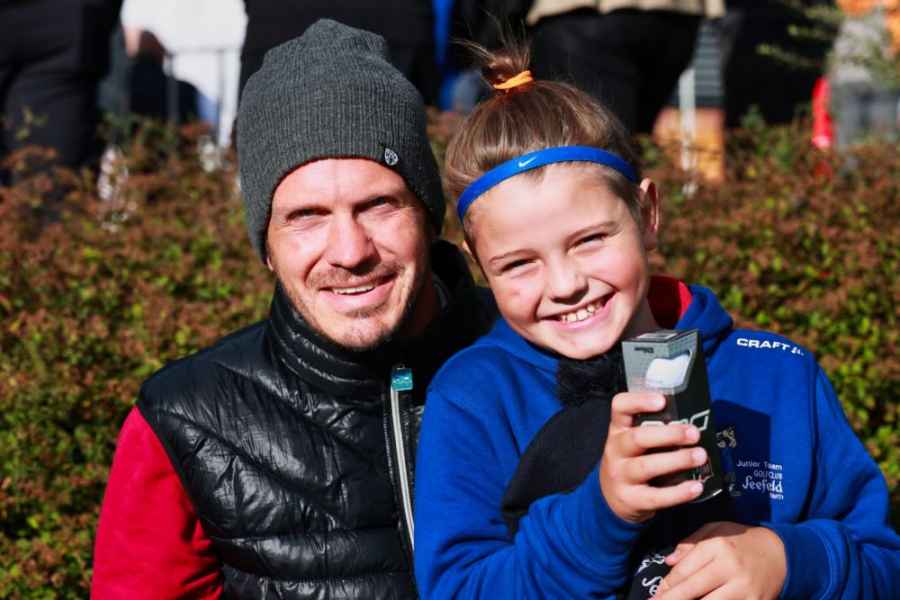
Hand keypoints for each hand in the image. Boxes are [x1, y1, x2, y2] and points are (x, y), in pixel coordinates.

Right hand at [599, 392, 706, 522]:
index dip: (639, 401)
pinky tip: (697, 486)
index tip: (662, 400)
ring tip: (700, 456)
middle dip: (668, 434)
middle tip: (694, 434)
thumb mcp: (634, 440)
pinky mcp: (630, 499)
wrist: (613, 496)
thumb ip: (654, 429)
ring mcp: (620, 475)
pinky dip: (678, 493)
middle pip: (637, 438)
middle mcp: (615, 450)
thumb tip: (693, 421)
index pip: (620, 407)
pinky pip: (655, 497)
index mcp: (619, 429)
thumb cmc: (633, 459)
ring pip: (646, 466)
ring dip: (677, 460)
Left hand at [654, 522, 786, 599]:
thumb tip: (669, 561)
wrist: (780, 554)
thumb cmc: (741, 541)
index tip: (656, 594)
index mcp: (718, 547)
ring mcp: (743, 589)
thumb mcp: (715, 530)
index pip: (684, 570)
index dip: (667, 585)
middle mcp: (730, 568)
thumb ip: (690, 544)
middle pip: (691, 590)